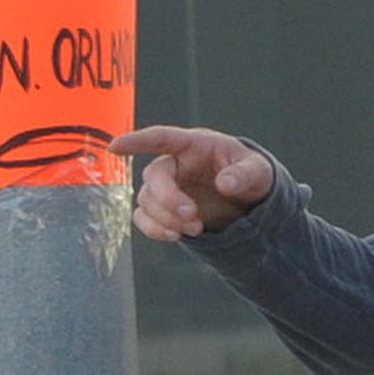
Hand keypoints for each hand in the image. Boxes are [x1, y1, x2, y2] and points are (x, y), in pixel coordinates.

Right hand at [111, 124, 274, 240]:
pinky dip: (153, 229)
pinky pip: (144, 218)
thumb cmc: (251, 173)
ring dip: (166, 218)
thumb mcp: (258, 170)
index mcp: (194, 146)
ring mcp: (167, 188)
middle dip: (168, 199)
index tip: (115, 146)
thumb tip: (226, 184)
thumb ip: (245, 174)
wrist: (248, 198)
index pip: (161, 138)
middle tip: (193, 216)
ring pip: (146, 201)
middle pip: (154, 177)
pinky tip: (173, 236)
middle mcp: (175, 164)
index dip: (137, 141)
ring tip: (196, 229)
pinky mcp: (165, 210)